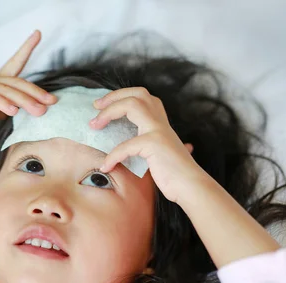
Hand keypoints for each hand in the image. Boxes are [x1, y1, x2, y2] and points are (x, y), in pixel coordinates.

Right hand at [0, 30, 56, 151]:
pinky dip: (3, 104)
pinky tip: (13, 111)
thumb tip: (22, 110)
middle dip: (36, 92)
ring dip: (24, 101)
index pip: (14, 63)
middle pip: (17, 82)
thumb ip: (5, 108)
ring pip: (6, 91)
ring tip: (38, 111)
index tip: (38, 33)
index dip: (26, 48)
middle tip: (51, 102)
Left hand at [89, 87, 203, 203]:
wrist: (191, 186)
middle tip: (96, 106)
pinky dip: (112, 156)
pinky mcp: (154, 144)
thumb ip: (146, 143)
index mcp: (161, 122)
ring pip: (132, 105)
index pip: (141, 96)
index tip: (102, 106)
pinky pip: (125, 145)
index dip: (121, 96)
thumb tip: (128, 144)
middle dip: (113, 96)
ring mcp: (158, 130)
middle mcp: (160, 122)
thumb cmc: (173, 174)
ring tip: (94, 125)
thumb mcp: (158, 153)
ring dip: (108, 112)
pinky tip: (105, 166)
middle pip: (137, 94)